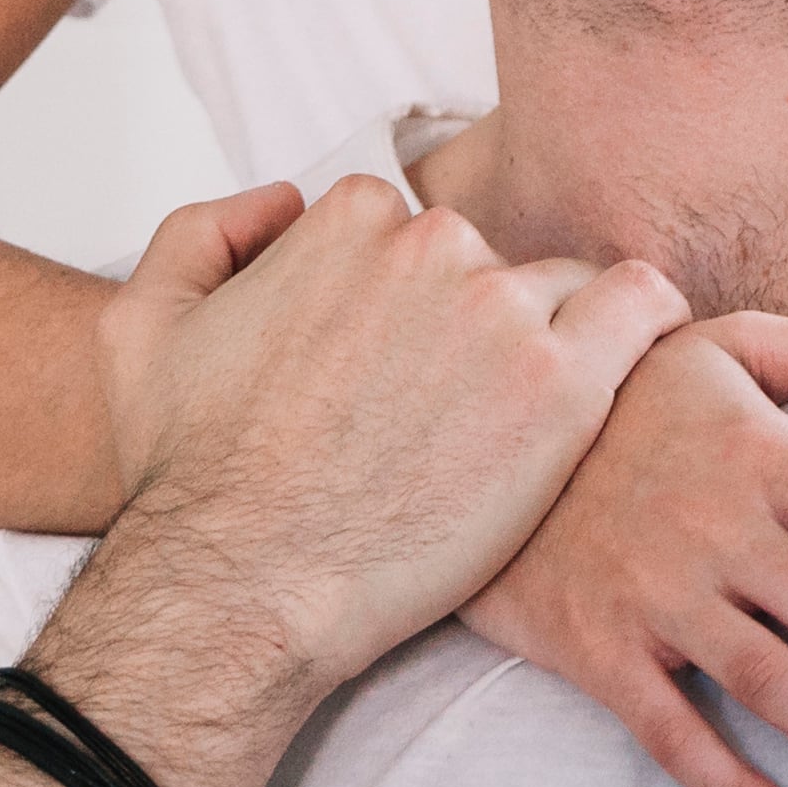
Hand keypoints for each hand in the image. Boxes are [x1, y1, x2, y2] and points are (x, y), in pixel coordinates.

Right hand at [61, 178, 687, 743]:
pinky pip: (643, 307)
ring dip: (554, 339)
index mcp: (347, 219)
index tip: (399, 365)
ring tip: (523, 418)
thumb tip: (280, 201)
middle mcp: (431, 247)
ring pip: (565, 289)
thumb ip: (205, 231)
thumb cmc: (192, 473)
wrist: (247, 585)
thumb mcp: (141, 325)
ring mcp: (502, 312)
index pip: (410, 230)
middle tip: (451, 412)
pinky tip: (629, 368)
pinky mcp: (562, 387)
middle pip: (489, 261)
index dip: (405, 301)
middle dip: (476, 322)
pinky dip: (646, 326)